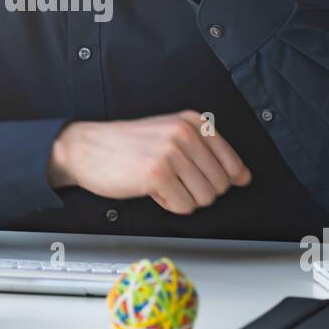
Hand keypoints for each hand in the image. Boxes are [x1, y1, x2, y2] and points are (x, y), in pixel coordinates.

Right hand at [48, 111, 251, 214]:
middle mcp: (184, 132)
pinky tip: (151, 188)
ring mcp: (171, 152)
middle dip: (197, 191)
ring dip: (182, 198)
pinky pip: (183, 206)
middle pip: (220, 186)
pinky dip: (168, 204)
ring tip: (161, 182)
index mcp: (193, 121)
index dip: (219, 181)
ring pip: (203, 198)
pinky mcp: (157, 173)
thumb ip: (210, 154)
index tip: (199, 178)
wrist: (86, 148)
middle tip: (173, 180)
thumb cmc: (128, 146)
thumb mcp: (172, 137)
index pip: (233, 164)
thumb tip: (243, 177)